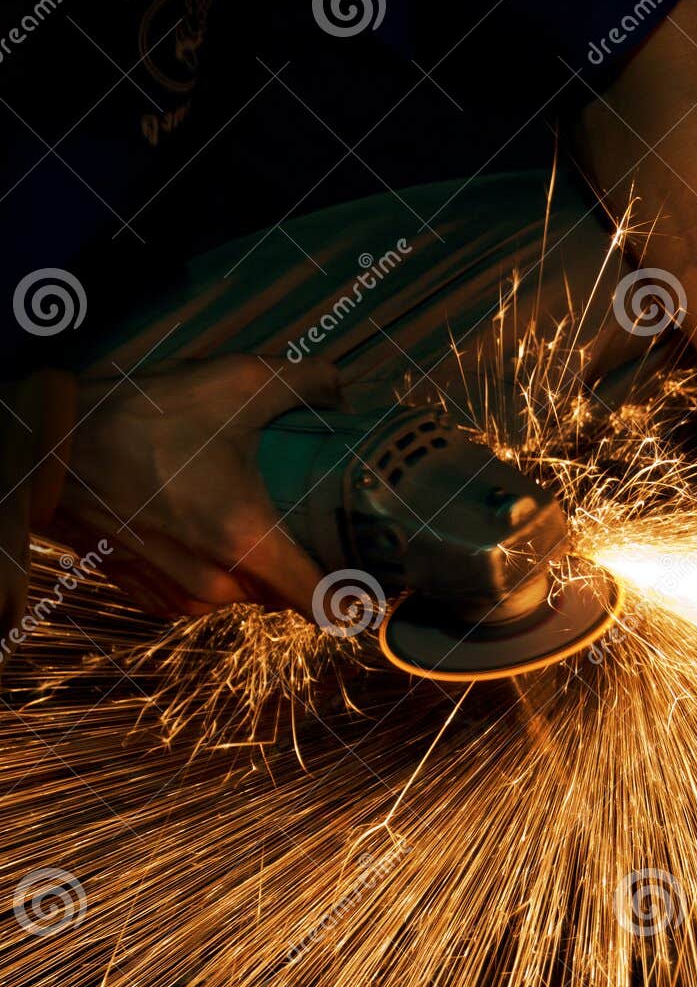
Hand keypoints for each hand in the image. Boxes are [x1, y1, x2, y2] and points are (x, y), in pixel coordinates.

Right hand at [57, 354, 341, 617]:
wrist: (45, 446)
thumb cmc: (138, 417)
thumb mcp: (234, 382)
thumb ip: (304, 383)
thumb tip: (343, 389)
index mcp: (249, 544)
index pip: (323, 604)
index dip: (348, 591)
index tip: (360, 570)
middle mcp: (217, 585)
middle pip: (283, 595)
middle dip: (297, 563)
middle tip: (303, 522)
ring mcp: (177, 595)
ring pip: (241, 595)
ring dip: (250, 566)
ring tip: (243, 515)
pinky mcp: (144, 594)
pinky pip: (198, 596)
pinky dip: (208, 571)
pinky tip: (200, 526)